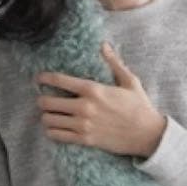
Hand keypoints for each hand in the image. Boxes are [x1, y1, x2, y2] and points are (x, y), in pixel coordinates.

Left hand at [35, 41, 166, 158]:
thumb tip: (104, 45)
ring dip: (46, 117)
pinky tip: (55, 129)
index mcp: (93, 89)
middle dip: (42, 100)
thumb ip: (113, 62)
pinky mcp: (85, 140)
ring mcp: (83, 125)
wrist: (148, 134)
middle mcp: (84, 106)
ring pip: (49, 120)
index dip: (44, 78)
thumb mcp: (129, 81)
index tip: (38, 78)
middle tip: (43, 100)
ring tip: (49, 115)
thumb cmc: (140, 106)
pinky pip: (57, 136)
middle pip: (48, 102)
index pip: (59, 80)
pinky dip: (52, 132)